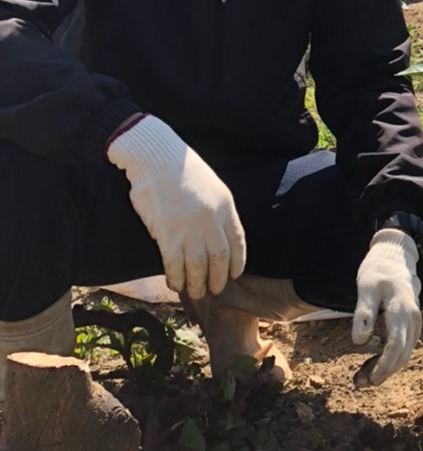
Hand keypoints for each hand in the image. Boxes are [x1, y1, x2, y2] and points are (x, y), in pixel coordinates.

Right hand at [107, 115, 246, 298]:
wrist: (155, 157)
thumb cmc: (180, 168)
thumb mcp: (211, 185)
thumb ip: (216, 210)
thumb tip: (214, 233)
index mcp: (225, 207)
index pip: (238, 242)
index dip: (236, 262)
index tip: (233, 274)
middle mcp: (211, 221)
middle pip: (220, 259)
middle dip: (218, 278)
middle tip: (214, 290)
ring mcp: (190, 230)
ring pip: (199, 267)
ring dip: (198, 284)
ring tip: (196, 293)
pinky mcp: (168, 236)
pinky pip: (175, 265)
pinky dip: (177, 278)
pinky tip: (175, 284)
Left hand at [352, 227, 421, 384]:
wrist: (396, 256)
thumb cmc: (378, 270)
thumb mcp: (365, 287)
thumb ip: (363, 314)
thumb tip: (359, 342)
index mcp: (401, 308)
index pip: (396, 345)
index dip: (383, 366)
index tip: (369, 379)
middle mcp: (413, 317)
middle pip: (403, 354)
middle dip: (383, 372)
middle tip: (360, 383)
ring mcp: (415, 320)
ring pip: (405, 352)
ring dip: (387, 368)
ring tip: (362, 377)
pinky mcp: (412, 323)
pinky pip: (405, 346)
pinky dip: (391, 358)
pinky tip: (373, 362)